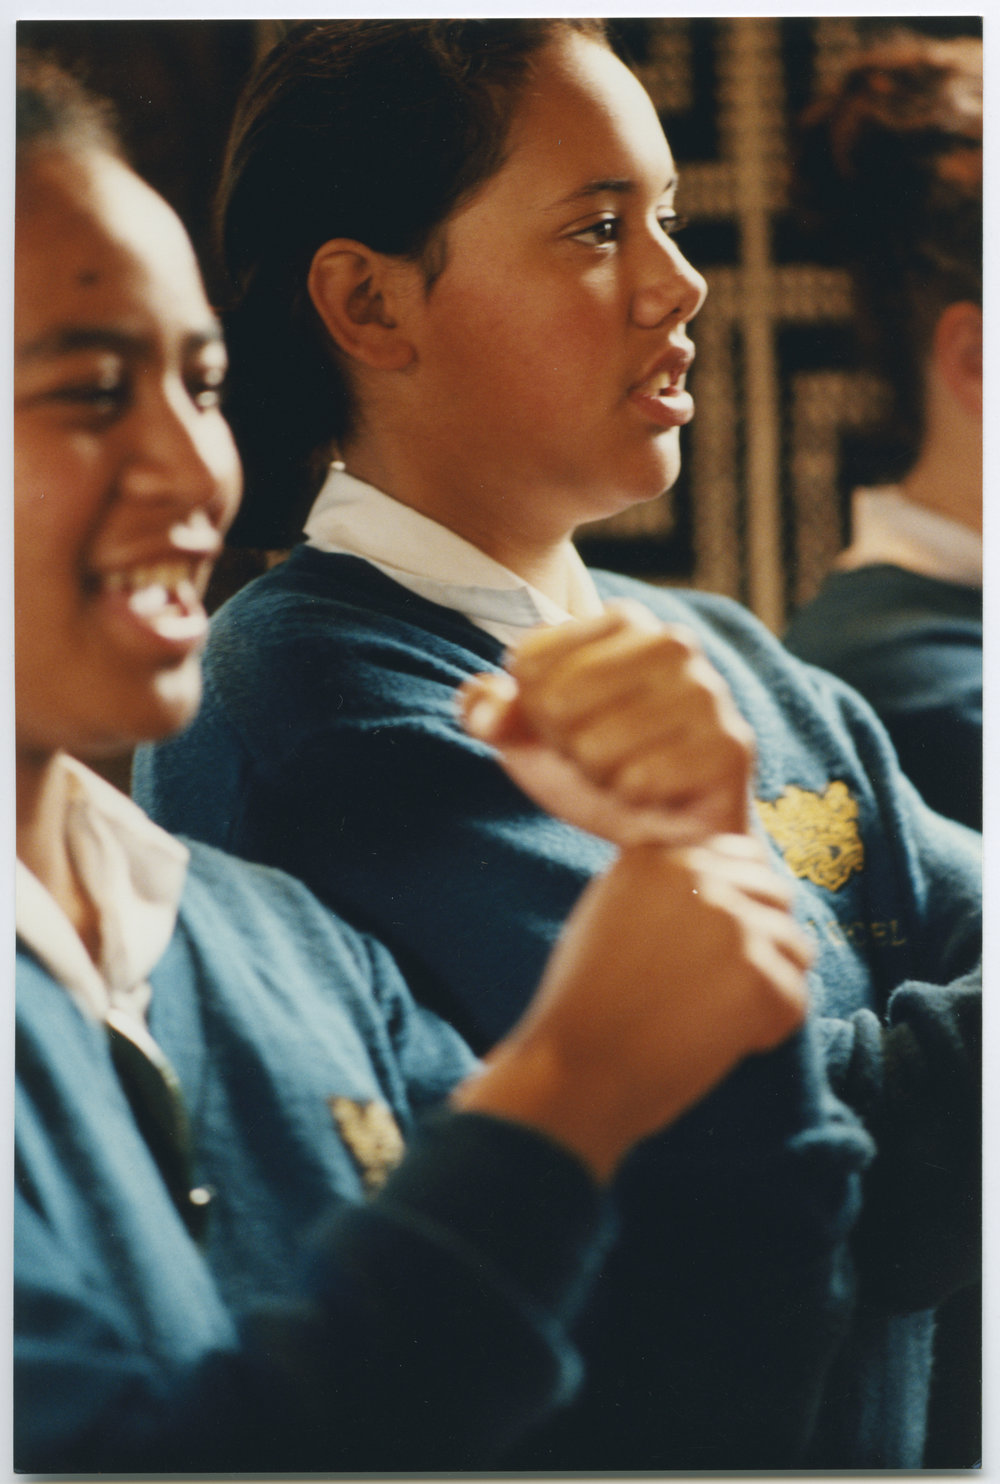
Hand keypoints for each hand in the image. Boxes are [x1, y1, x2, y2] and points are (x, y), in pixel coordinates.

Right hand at [454, 834, 811, 1180]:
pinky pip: (795, 998)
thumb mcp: (609, 911)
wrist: (576, 1070)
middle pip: (776, 895)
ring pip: (795, 946)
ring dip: (769, 986)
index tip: (713, 951)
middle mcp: (697, 873)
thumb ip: (665, 884)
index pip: (741, 855)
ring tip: (717, 1018)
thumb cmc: (587, 1004)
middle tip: (718, 991)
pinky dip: (766, 1030)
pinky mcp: (756, 973)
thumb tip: (731, 877)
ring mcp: (732, 921)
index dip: (741, 905)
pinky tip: (719, 1043)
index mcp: (659, 854)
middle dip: (761, 944)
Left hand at [460, 601, 754, 846]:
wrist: (670, 835)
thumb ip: (492, 712)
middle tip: (603, 756)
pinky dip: (636, 800)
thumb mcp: (531, 738)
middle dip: (566, 745)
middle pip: (557, 702)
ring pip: (595, 746)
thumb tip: (488, 710)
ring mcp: (708, 692)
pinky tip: (661, 794)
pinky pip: (638, 782)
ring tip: (633, 773)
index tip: (572, 725)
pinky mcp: (730, 746)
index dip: (533, 711)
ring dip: (601, 776)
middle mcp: (673, 642)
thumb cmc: (600, 770)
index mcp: (626, 620)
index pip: (528, 662)